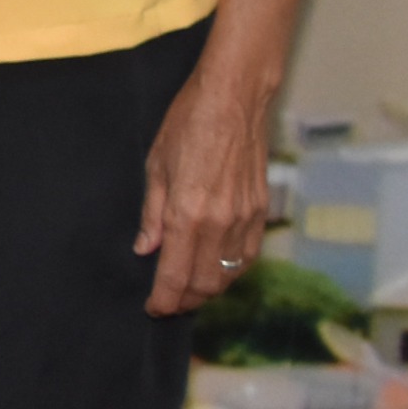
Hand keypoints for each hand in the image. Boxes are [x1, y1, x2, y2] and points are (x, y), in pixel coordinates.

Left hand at [138, 58, 276, 313]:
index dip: (164, 299)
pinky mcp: (261, 211)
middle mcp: (219, 222)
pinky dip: (230, 271)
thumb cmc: (188, 124)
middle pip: (204, 283)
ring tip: (189, 292)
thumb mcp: (156, 166)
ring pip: (228, 274)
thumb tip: (147, 249)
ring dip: (208, 290)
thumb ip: (153, 214)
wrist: (233, 99)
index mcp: (187, 212)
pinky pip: (246, 256)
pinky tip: (216, 270)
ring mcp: (244, 218)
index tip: (153, 308)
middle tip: (168, 303)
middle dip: (185, 300)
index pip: (175, 274)